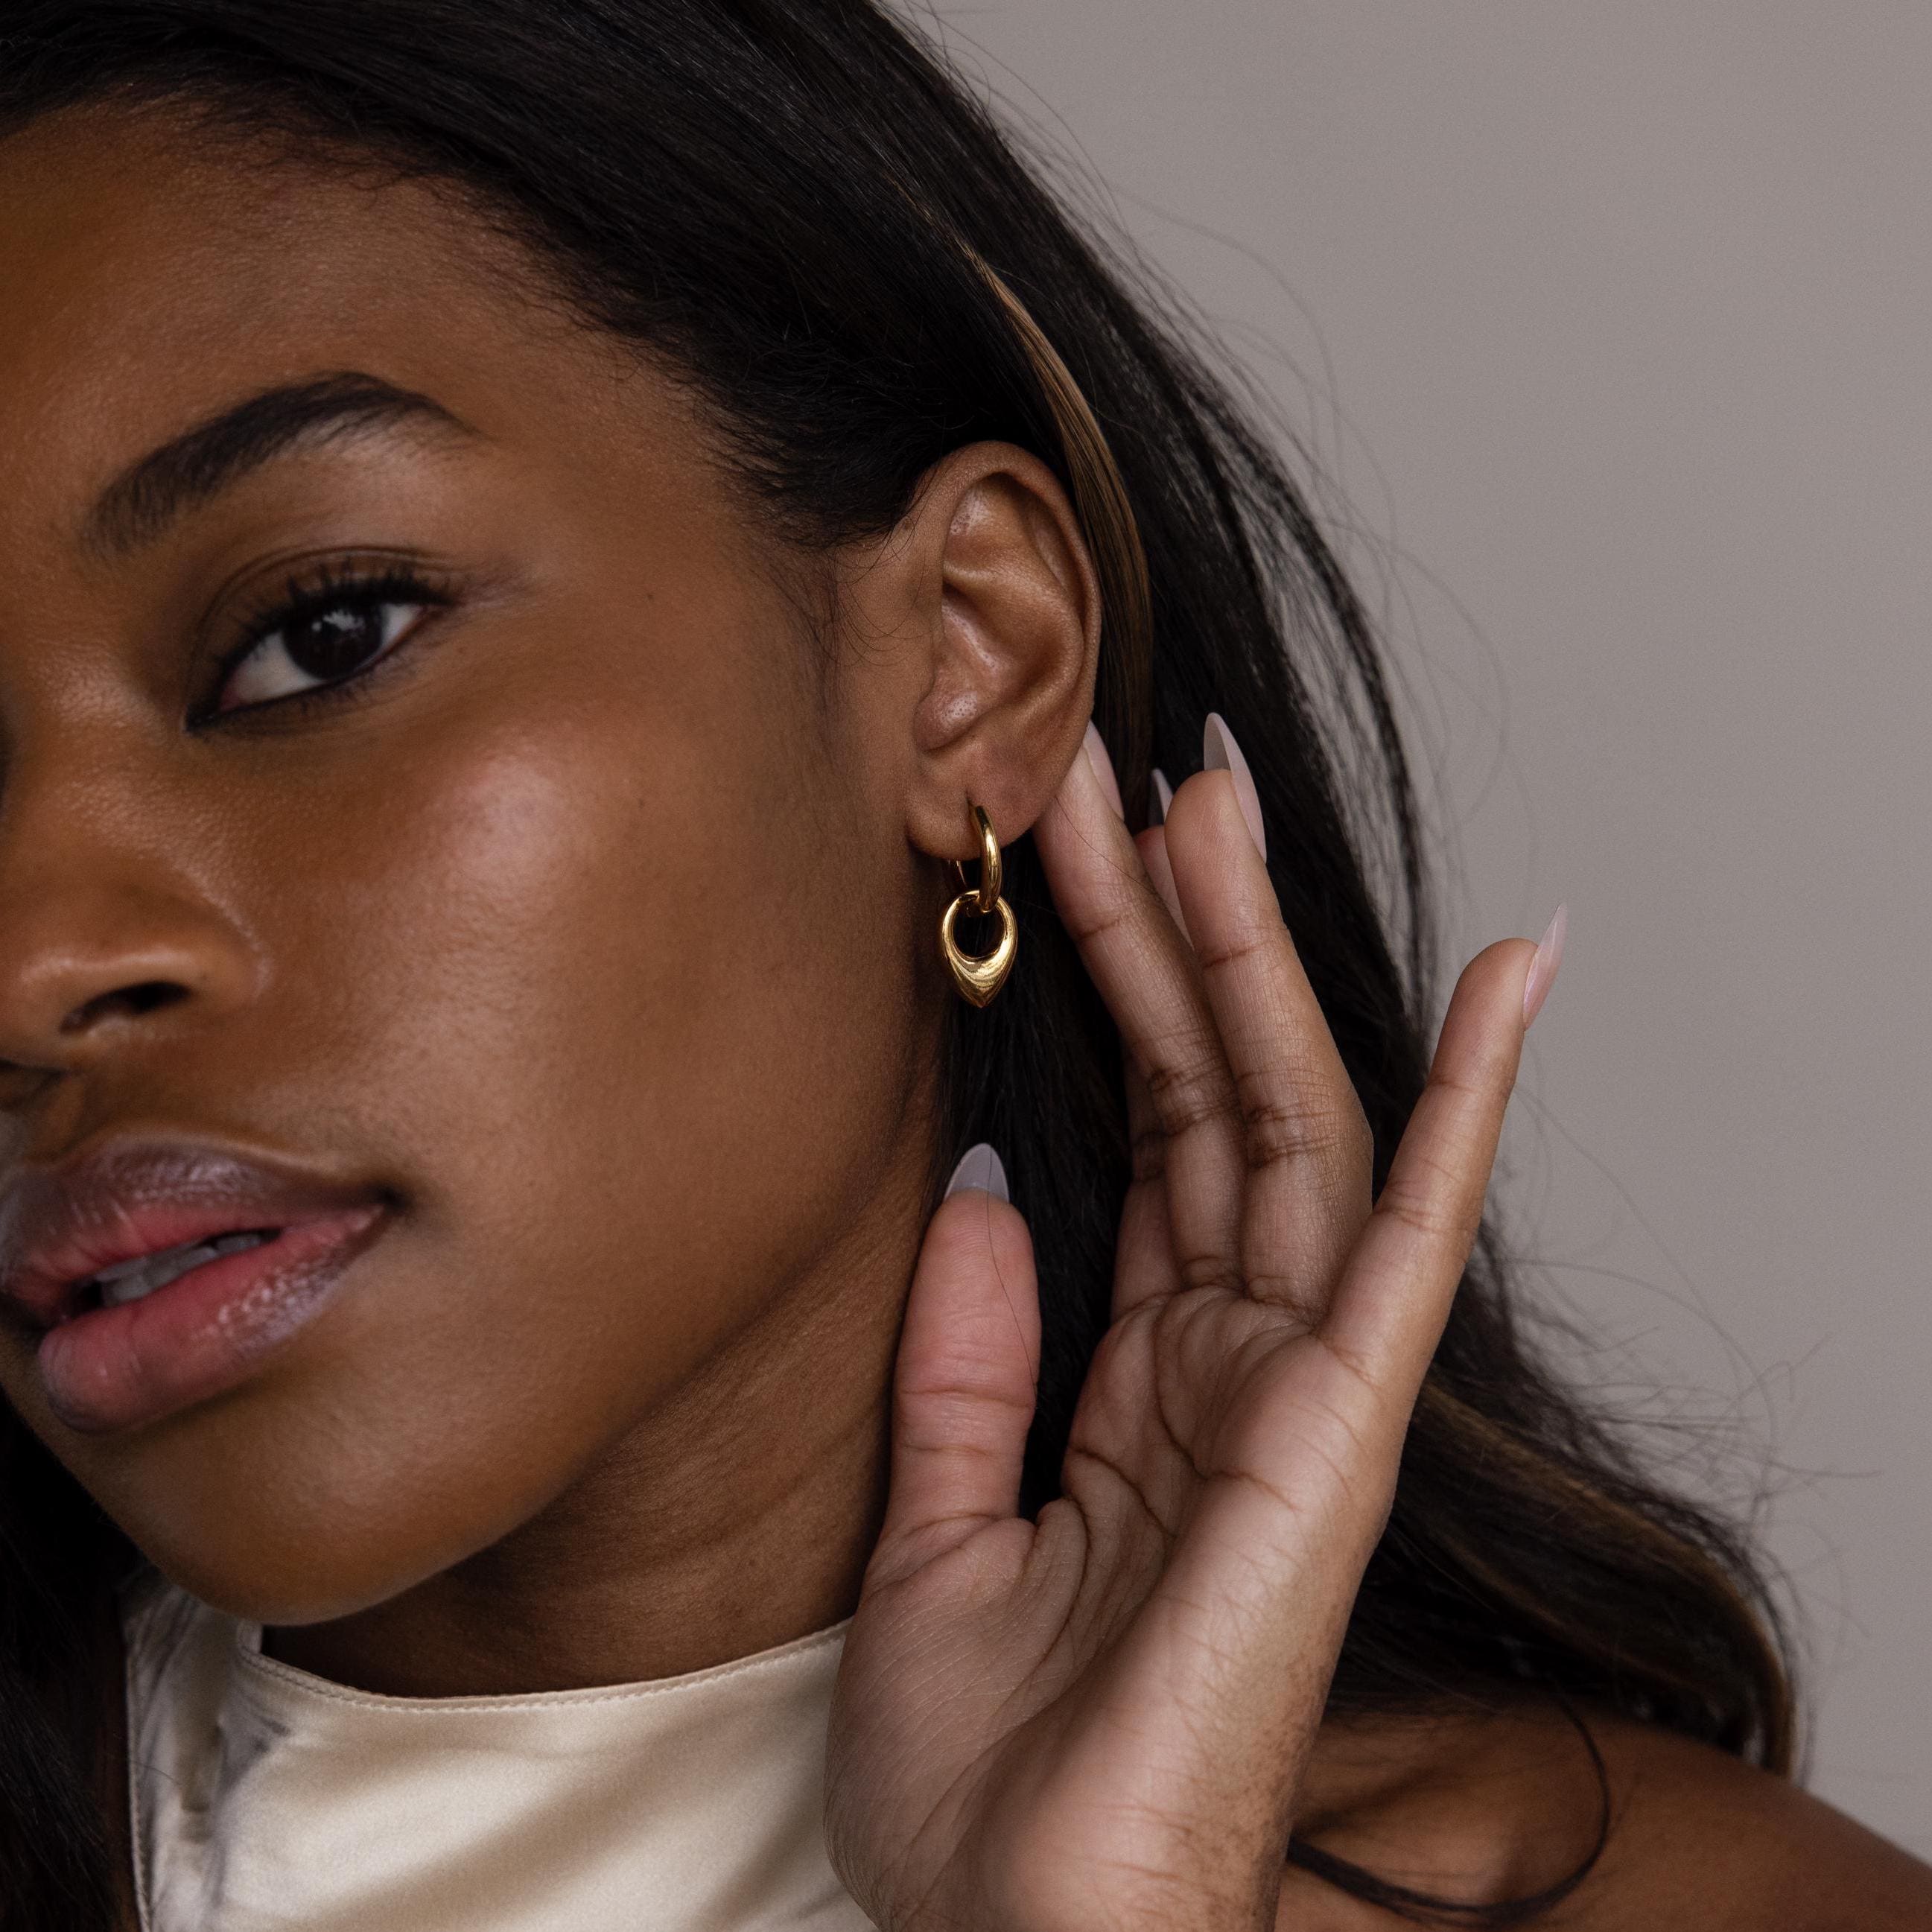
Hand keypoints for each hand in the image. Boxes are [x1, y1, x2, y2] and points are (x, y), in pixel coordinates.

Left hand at [825, 720, 1553, 1931]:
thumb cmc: (991, 1783)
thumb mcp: (932, 1529)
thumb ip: (970, 1355)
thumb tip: (986, 1183)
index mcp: (1145, 1377)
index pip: (1139, 1131)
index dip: (1105, 986)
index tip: (1052, 845)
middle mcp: (1234, 1360)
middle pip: (1208, 1088)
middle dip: (1168, 920)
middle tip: (1118, 762)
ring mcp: (1295, 1387)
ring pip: (1286, 1116)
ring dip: (1260, 951)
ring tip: (1215, 797)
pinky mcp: (1335, 1433)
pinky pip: (1408, 1237)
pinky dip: (1469, 1101)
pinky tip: (1510, 973)